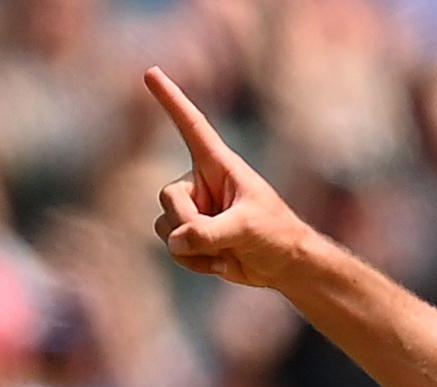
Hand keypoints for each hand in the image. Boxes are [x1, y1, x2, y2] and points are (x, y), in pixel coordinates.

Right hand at [145, 70, 314, 291]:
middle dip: (188, 223)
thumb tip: (174, 241)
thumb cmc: (276, 234)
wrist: (285, 265)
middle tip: (218, 239)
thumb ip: (210, 233)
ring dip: (192, 248)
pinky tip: (221, 265)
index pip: (191, 126)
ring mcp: (194, 210)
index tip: (151, 71)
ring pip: (164, 225)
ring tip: (226, 253)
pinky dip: (193, 261)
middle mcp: (201, 182)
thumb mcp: (247, 228)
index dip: (171, 99)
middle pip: (168, 197)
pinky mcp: (192, 234)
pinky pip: (173, 247)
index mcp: (218, 164)